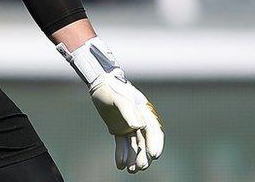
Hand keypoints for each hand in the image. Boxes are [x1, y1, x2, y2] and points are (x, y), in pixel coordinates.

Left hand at [58, 37, 163, 172]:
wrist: (98, 84)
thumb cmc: (111, 88)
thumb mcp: (119, 98)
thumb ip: (128, 111)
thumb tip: (139, 126)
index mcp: (144, 111)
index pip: (154, 130)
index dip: (156, 142)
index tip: (154, 155)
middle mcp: (140, 120)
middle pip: (145, 141)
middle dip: (144, 155)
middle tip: (140, 167)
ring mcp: (130, 126)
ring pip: (135, 145)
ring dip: (134, 157)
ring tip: (130, 170)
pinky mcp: (119, 129)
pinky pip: (122, 144)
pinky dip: (122, 154)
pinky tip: (120, 164)